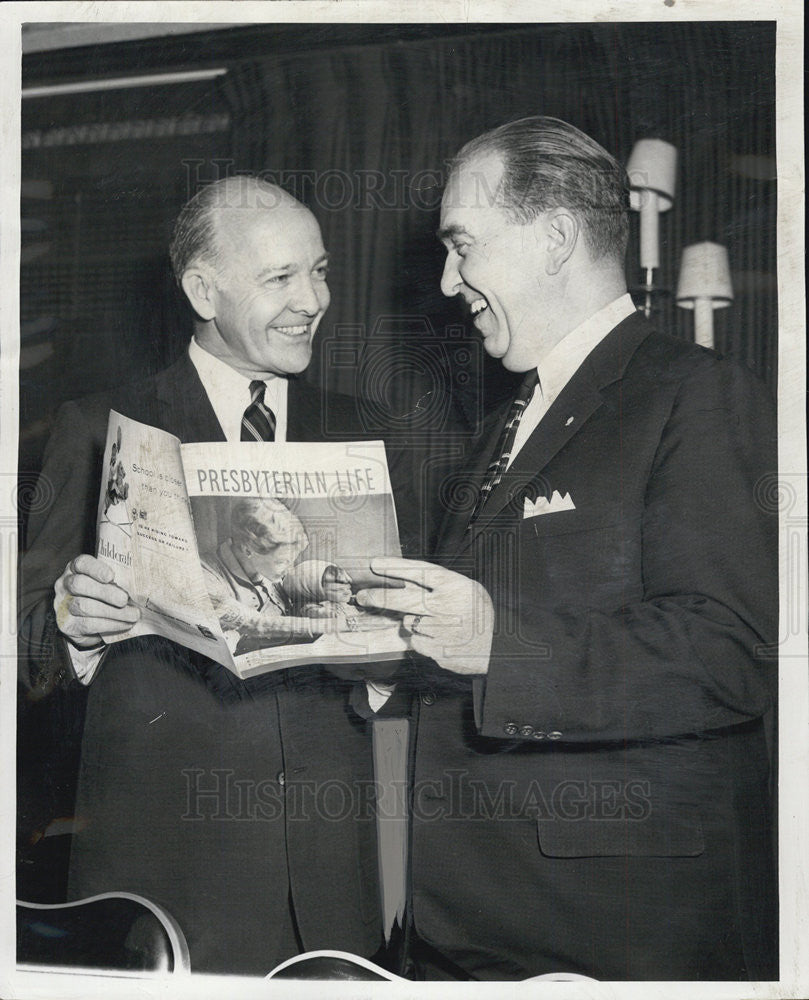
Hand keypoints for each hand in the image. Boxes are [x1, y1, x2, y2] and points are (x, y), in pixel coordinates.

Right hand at [53, 555, 139, 648]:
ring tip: (133, 615)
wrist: (86, 625)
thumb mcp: (107, 584)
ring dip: (113, 612)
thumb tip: (139, 585)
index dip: (96, 569)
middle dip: (105, 592)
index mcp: (76, 569)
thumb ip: (117, 581)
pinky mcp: (67, 625)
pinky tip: (125, 624)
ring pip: (84, 606)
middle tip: (124, 599)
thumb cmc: (102, 597)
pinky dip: (111, 624)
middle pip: (79, 584)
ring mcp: (63, 605)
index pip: (81, 563)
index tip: (111, 576)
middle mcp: (65, 584)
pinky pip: (88, 624)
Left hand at [355, 557, 493, 674]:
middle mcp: (446, 606)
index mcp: (455, 586)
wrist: (498, 647)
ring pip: (408, 622)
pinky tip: (438, 638)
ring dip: (413, 622)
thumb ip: (437, 586)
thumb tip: (403, 583)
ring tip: (434, 623)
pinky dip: (421, 640)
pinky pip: (416, 641)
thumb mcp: (465, 590)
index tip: (375, 564)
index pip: (419, 572)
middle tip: (364, 597)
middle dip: (379, 597)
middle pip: (403, 599)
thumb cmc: (479, 615)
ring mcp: (441, 629)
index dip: (394, 567)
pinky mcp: (437, 650)